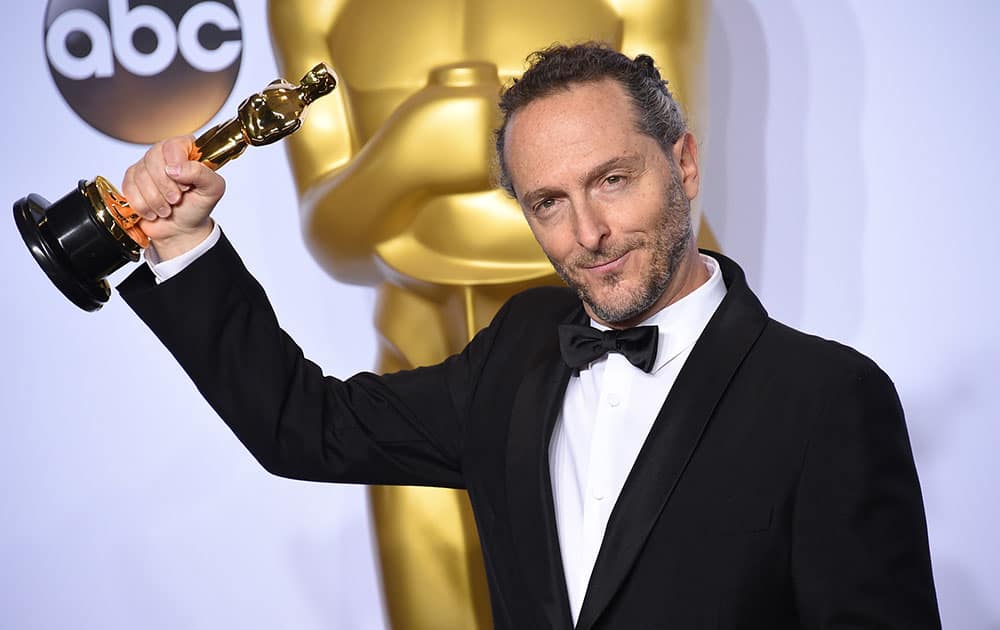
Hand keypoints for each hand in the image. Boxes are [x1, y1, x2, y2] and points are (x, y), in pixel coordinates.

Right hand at [121, 135, 225, 259]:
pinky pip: (129, 188)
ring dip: (154, 199)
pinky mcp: (132, 179)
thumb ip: (202, 173)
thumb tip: (175, 168)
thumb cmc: (198, 206)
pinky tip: (153, 211)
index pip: (173, 146)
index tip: (185, 187)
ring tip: (167, 209)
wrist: (182, 228)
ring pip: (140, 175)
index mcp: (186, 148)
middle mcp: (164, 152)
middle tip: (176, 200)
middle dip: (165, 187)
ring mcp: (146, 165)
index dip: (177, 167)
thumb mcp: (213, 189)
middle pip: (152, 159)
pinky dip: (142, 205)